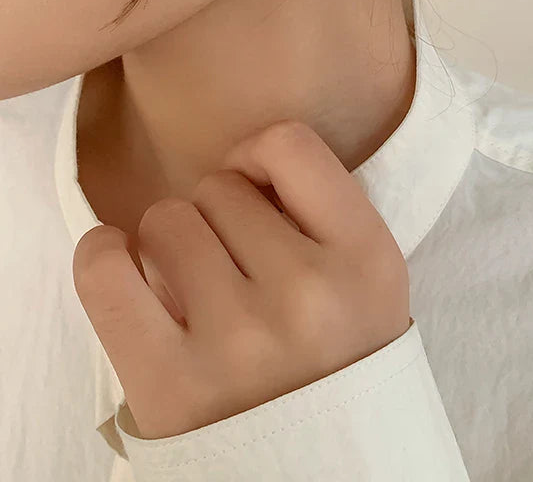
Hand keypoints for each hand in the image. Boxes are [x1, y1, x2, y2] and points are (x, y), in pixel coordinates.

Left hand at [71, 120, 411, 440]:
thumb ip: (322, 212)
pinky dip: (103, 256)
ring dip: (172, 247)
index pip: (289, 144)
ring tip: (197, 293)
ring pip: (166, 220)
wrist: (324, 475)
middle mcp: (310, 294)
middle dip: (220, 219)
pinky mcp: (172, 383)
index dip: (259, 158)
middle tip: (236, 271)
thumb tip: (239, 162)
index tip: (255, 191)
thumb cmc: (336, 365)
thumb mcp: (368, 280)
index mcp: (369, 260)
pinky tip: (123, 266)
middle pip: (220, 186)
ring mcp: (240, 339)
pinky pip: (105, 271)